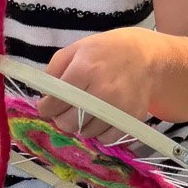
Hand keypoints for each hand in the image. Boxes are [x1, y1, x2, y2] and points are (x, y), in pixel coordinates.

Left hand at [36, 29, 157, 138]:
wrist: (145, 55)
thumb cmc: (105, 51)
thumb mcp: (75, 49)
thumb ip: (53, 70)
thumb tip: (43, 96)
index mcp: (84, 69)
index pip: (55, 102)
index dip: (46, 108)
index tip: (46, 107)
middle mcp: (102, 90)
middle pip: (68, 122)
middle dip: (61, 119)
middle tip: (65, 111)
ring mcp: (119, 106)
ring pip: (86, 132)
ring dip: (80, 125)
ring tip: (85, 111)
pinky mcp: (131, 118)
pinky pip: (106, 138)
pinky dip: (99, 132)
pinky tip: (99, 118)